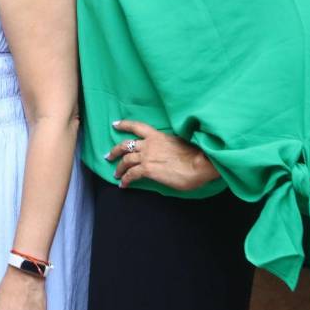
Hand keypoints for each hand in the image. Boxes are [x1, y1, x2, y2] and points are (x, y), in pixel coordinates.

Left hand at [105, 119, 219, 190]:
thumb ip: (167, 147)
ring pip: (125, 160)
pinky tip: (123, 185)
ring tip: (116, 174)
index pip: (137, 127)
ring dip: (118, 168)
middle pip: (125, 144)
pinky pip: (130, 174)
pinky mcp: (147, 169)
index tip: (115, 124)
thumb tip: (166, 154)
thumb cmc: (196, 155)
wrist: (201, 162)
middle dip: (115, 150)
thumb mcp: (178, 145)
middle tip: (109, 155)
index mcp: (158, 135)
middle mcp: (149, 144)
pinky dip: (125, 180)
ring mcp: (147, 156)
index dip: (124, 125)